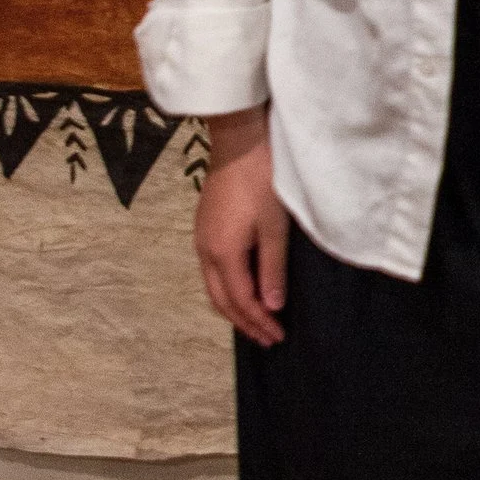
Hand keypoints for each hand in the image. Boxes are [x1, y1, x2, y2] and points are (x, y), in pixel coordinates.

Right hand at [196, 106, 286, 345]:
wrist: (239, 141)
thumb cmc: (262, 180)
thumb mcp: (275, 227)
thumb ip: (273, 269)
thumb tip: (272, 307)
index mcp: (223, 253)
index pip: (241, 301)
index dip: (259, 323)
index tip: (279, 337)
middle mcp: (205, 251)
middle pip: (221, 300)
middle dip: (244, 322)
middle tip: (268, 339)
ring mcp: (201, 238)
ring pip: (213, 286)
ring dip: (234, 307)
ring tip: (257, 320)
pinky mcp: (204, 227)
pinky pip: (212, 270)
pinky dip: (228, 288)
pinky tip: (244, 288)